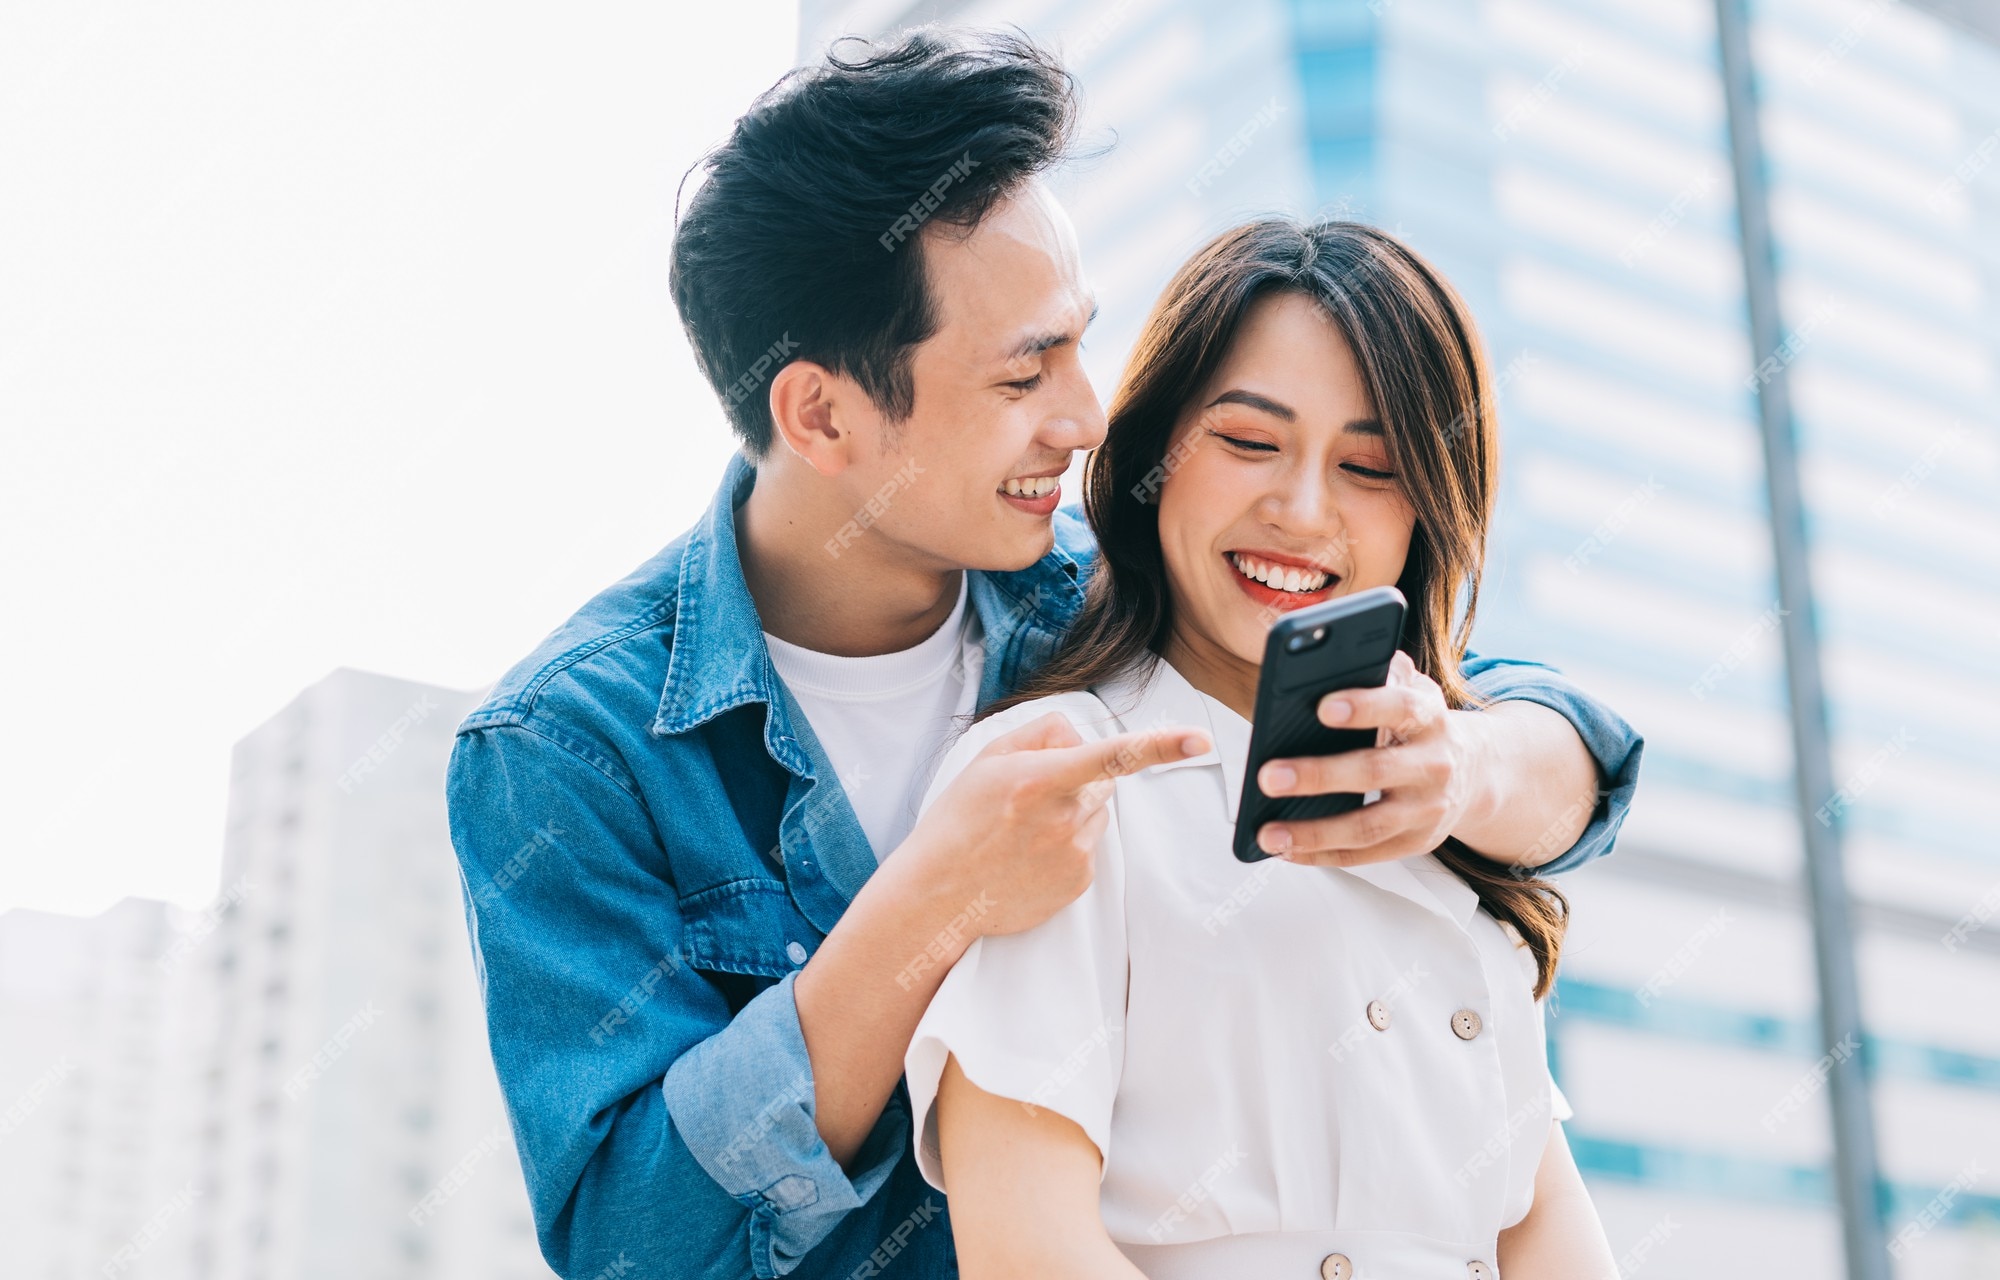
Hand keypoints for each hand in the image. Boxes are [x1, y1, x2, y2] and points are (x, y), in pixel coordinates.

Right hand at [906, 711, 1209, 935]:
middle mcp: (1062, 818)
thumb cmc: (960, 820)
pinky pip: (1089, 846)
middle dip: (1078, 779)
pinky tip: (1029, 855)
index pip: (1111, 756)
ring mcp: (1074, 854)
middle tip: (1029, 797)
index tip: (1201, 741)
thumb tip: (1081, 736)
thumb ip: (1042, 733)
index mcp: (1038, 780)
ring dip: (1072, 812)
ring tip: (1023, 832)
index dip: (1161, 745)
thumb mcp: (988, 759)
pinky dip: (1067, 844)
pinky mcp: (1079, 882)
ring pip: (1096, 813)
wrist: (940, 894)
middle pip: (1101, 781)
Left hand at [1251, 650, 1479, 865]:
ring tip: (1267, 832)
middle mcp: (1433, 765)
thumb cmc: (1421, 726)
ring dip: (1313, 832)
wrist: (1474, 771)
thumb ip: (1381, 674)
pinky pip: (1365, 855)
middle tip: (1268, 777)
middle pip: (1374, 771)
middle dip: (1318, 775)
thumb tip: (1332, 660)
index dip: (1363, 707)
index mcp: (1430, 718)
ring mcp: (1426, 810)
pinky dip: (1322, 855)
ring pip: (1367, 826)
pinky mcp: (1415, 843)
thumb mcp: (1412, 691)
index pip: (1400, 708)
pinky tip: (1287, 850)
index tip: (1321, 707)